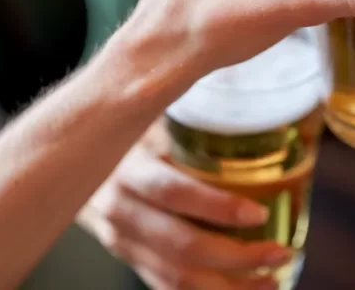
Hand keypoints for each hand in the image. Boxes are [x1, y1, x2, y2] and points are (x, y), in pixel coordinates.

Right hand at [79, 123, 282, 289]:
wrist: (73, 159)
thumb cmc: (131, 131)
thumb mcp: (155, 117)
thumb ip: (194, 117)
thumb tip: (251, 85)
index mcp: (130, 169)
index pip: (174, 193)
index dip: (218, 207)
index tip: (260, 213)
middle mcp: (121, 211)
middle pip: (181, 246)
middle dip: (237, 257)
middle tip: (281, 252)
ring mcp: (121, 242)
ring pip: (176, 278)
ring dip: (229, 286)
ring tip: (272, 280)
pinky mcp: (128, 259)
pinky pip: (167, 286)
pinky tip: (243, 288)